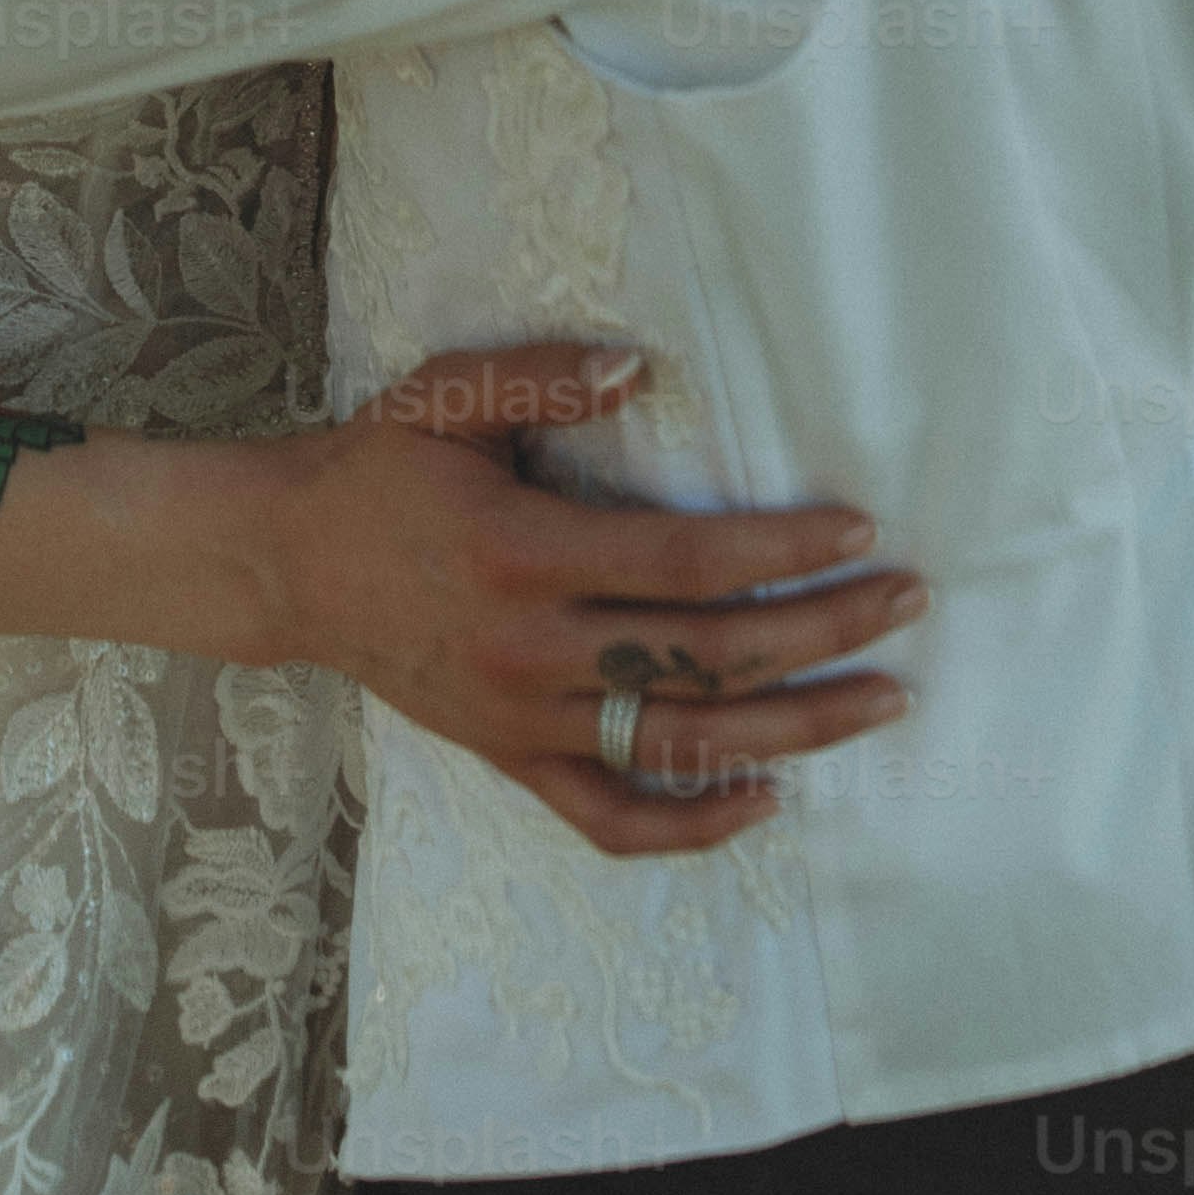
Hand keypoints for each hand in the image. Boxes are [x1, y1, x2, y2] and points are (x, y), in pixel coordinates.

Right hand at [257, 341, 924, 861]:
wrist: (287, 565)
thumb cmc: (378, 468)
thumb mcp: (443, 396)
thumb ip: (541, 374)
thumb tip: (642, 369)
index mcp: (524, 551)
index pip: (685, 566)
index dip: (782, 551)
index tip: (859, 530)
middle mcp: (534, 651)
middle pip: (707, 660)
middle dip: (823, 632)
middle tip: (906, 605)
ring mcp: (525, 722)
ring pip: (682, 747)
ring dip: (797, 730)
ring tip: (882, 699)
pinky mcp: (512, 763)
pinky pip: (613, 821)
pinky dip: (695, 825)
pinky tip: (766, 798)